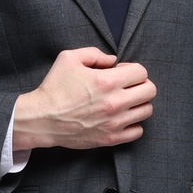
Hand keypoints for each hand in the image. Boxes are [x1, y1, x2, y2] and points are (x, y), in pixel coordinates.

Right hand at [13, 46, 154, 151]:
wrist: (42, 119)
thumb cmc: (54, 88)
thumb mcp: (69, 58)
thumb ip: (94, 54)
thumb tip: (113, 60)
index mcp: (107, 81)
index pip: (141, 72)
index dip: (133, 69)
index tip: (121, 73)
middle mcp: (115, 102)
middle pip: (150, 91)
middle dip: (141, 84)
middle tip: (128, 86)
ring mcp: (114, 123)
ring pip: (147, 111)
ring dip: (138, 104)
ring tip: (125, 102)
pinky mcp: (111, 139)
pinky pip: (138, 131)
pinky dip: (134, 124)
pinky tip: (121, 118)